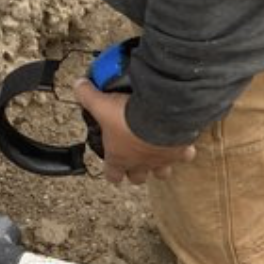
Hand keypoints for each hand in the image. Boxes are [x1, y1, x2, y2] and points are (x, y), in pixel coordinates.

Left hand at [73, 83, 196, 185]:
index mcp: (119, 157)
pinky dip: (184, 150)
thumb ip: (88, 95)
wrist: (160, 114)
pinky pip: (185, 155)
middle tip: (135, 158)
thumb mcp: (102, 103)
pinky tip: (183, 140)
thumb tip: (79, 85)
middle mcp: (141, 164)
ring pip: (163, 173)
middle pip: (138, 178)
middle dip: (136, 171)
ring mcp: (161, 160)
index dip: (112, 172)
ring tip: (158, 152)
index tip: (113, 167)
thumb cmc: (129, 116)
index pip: (113, 174)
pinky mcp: (180, 151)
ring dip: (160, 165)